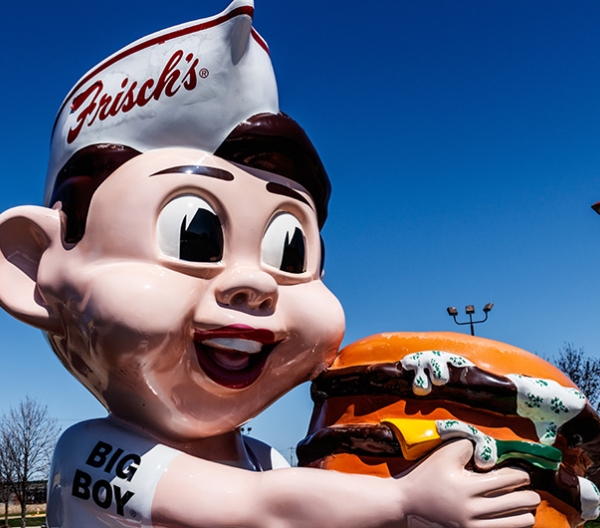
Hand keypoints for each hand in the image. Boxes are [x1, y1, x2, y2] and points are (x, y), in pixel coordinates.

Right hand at [398, 439, 539, 527]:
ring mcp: (472, 527)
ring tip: (521, 504)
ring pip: (519, 523)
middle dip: (529, 494)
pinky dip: (514, 524)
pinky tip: (510, 516)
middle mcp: (472, 511)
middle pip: (520, 503)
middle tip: (527, 489)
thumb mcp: (445, 453)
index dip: (521, 475)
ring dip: (524, 511)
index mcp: (467, 487)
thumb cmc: (427, 474)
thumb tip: (494, 451)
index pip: (509, 480)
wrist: (407, 503)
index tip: (521, 473)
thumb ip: (470, 446)